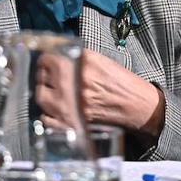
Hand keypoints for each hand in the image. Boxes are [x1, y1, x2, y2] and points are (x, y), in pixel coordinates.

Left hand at [34, 49, 164, 137]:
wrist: (139, 107)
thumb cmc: (124, 85)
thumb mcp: (101, 61)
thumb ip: (77, 58)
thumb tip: (57, 56)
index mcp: (82, 63)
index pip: (48, 59)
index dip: (47, 60)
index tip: (47, 63)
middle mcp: (74, 82)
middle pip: (43, 77)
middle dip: (46, 76)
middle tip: (51, 78)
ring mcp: (70, 105)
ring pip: (42, 97)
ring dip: (45, 93)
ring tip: (53, 93)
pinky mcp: (72, 123)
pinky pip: (47, 119)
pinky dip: (49, 114)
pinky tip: (57, 109)